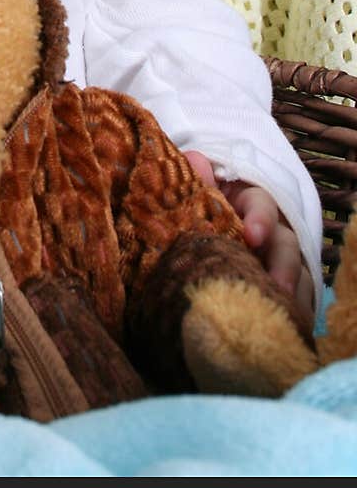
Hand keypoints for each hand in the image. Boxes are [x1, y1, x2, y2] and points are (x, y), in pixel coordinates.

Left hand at [185, 151, 313, 318]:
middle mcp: (268, 231)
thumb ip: (194, 182)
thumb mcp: (192, 196)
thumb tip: (194, 161)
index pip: (261, 204)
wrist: (191, 238)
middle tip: (277, 286)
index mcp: (246, 202)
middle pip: (285, 244)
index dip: (260, 219)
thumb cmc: (195, 212)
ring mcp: (276, 261)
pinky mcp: (278, 289)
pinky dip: (292, 313)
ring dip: (291, 293)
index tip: (252, 236)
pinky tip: (283, 326)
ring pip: (297, 274)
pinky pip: (295, 302)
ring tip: (279, 313)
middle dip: (283, 264)